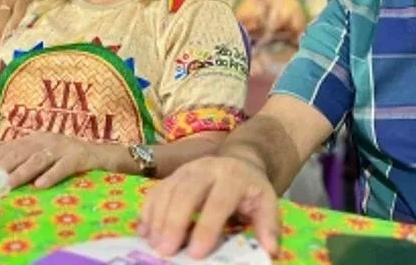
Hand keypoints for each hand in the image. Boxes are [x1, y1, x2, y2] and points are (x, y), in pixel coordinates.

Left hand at [0, 133, 99, 189]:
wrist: (102, 155)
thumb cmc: (68, 155)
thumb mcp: (41, 148)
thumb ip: (17, 147)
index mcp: (37, 138)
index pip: (12, 147)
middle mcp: (48, 140)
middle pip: (22, 153)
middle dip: (4, 166)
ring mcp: (63, 148)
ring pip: (39, 160)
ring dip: (22, 172)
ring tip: (8, 185)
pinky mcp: (78, 158)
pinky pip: (63, 167)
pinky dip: (51, 175)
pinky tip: (40, 185)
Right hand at [139, 156, 280, 258]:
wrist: (240, 162)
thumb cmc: (251, 191)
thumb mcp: (267, 203)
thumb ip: (268, 226)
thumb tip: (270, 251)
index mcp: (233, 176)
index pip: (218, 201)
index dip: (207, 226)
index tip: (197, 253)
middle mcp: (207, 168)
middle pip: (186, 192)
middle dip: (174, 222)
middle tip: (166, 251)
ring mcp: (187, 169)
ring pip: (168, 190)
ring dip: (158, 219)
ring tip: (154, 246)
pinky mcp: (173, 175)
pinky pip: (156, 191)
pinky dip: (148, 211)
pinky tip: (144, 233)